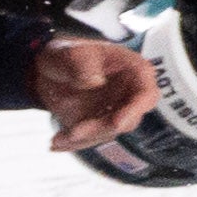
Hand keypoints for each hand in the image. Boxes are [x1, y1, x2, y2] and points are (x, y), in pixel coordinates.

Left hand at [33, 34, 159, 153]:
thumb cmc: (67, 54)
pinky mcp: (100, 124)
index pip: (146, 94)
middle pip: (128, 120)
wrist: (50, 69)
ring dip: (84, 139)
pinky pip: (92, 139)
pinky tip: (57, 143)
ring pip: (108, 133)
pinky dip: (74, 144)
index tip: (117, 122)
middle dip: (101, 129)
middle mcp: (130, 94)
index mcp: (134, 71)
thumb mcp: (70, 52)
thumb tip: (95, 81)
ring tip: (57, 139)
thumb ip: (82, 64)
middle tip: (74, 132)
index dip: (135, 110)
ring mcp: (116, 111)